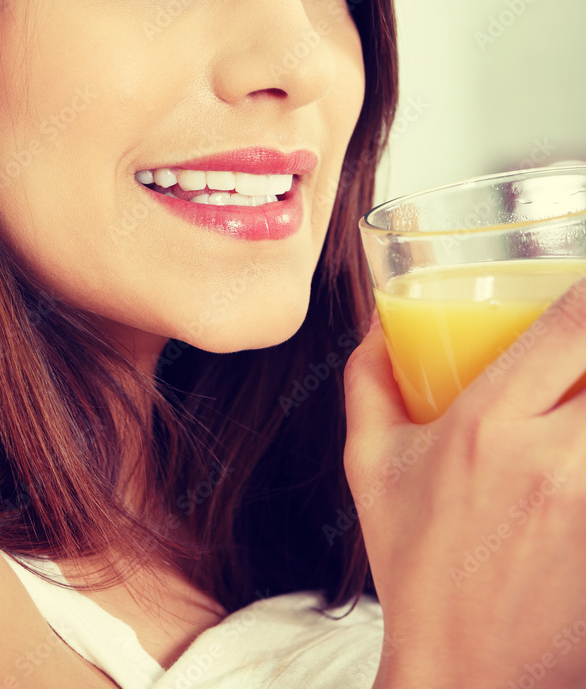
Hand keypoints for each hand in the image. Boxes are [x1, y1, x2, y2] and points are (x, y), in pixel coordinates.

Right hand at [343, 281, 585, 688]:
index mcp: (486, 428)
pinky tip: (573, 438)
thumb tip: (378, 324)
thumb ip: (369, 381)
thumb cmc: (414, 562)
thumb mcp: (370, 464)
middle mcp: (553, 459)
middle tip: (575, 351)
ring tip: (571, 398)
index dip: (585, 286)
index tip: (578, 283)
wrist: (464, 667)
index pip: (572, 322)